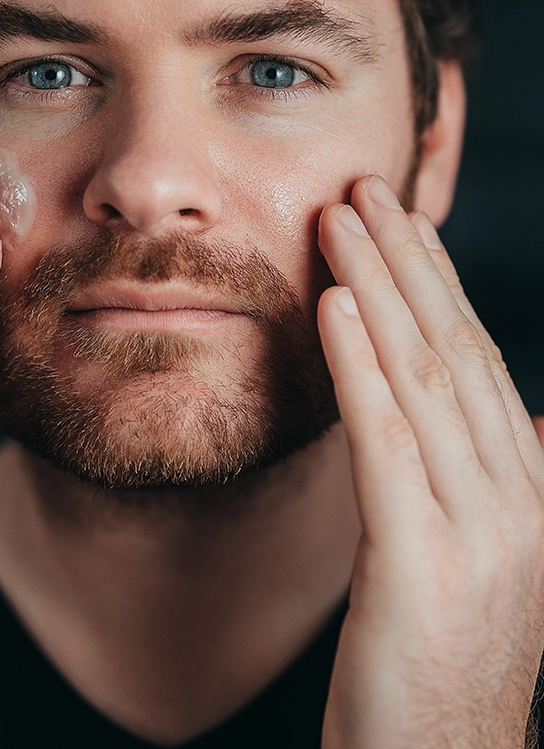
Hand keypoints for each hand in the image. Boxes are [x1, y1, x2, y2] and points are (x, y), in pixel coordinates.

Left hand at [317, 176, 543, 748]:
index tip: (398, 223)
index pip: (476, 360)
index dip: (436, 284)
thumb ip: (512, 479)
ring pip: (423, 380)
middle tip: (363, 192)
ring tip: (340, 222)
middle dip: (407, 263)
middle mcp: (518, 498)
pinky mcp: (422, 565)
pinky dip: (359, 368)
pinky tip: (334, 308)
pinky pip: (386, 443)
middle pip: (453, 351)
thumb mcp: (490, 559)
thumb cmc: (448, 665)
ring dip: (379, 290)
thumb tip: (533, 415)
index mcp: (528, 489)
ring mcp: (479, 531)